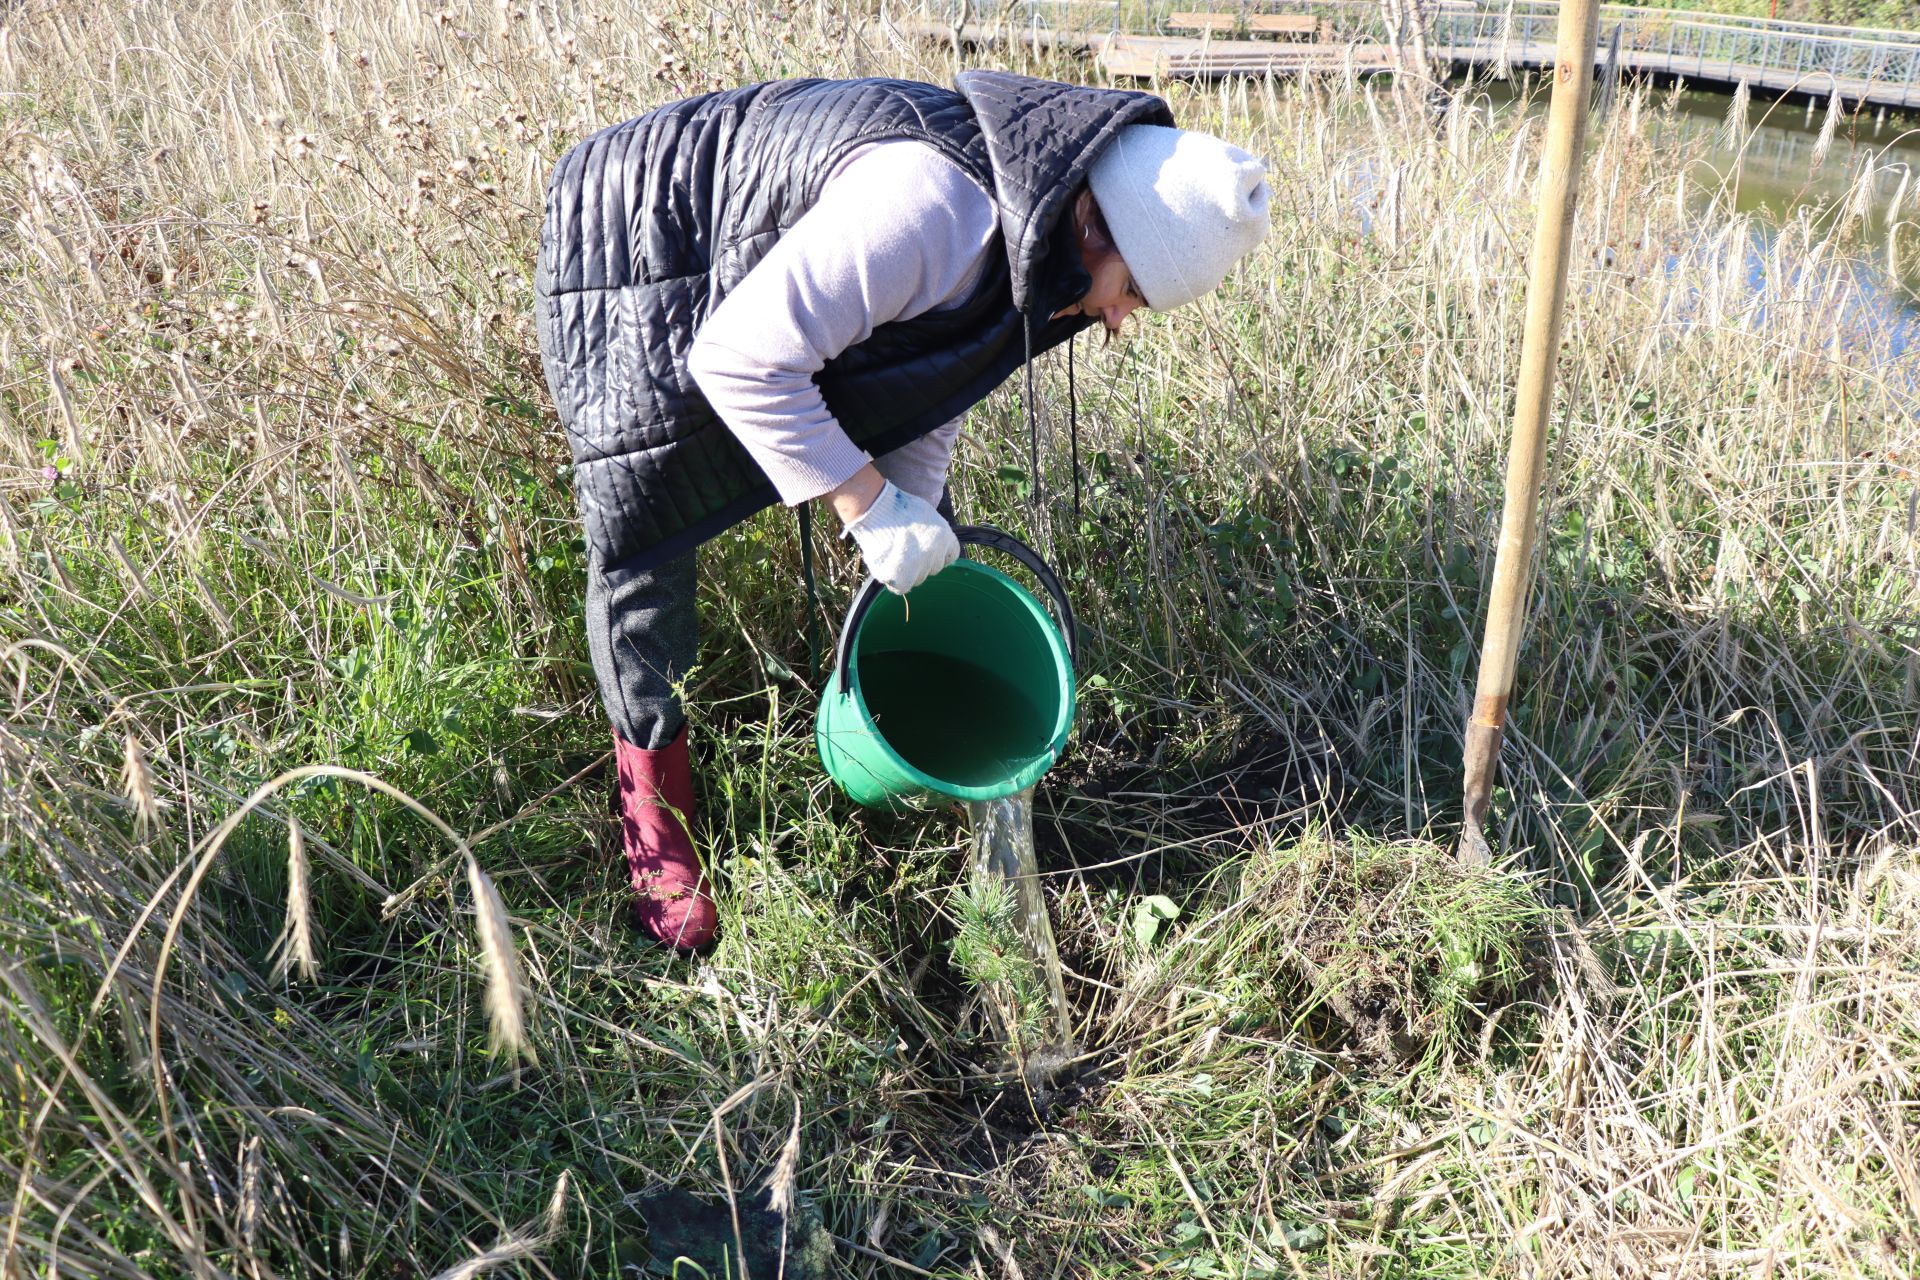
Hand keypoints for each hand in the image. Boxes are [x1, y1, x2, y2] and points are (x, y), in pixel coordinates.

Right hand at [842, 480, 959, 594]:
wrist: (876, 510)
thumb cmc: (897, 508)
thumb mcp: (926, 515)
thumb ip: (933, 534)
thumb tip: (932, 545)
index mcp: (945, 537)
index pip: (950, 556)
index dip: (937, 556)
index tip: (925, 552)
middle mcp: (936, 554)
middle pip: (932, 569)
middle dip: (920, 564)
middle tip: (904, 552)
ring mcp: (920, 567)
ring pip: (917, 579)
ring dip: (906, 573)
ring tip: (892, 556)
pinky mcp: (902, 577)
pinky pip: (901, 587)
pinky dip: (893, 581)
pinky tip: (887, 567)